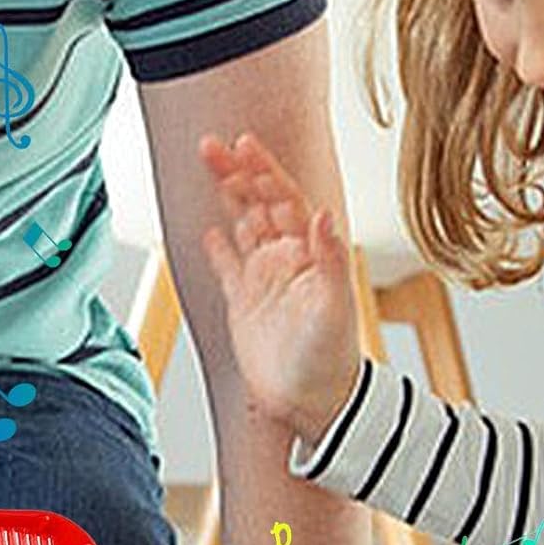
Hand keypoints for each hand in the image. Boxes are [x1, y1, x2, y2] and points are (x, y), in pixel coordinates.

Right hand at [198, 131, 360, 439]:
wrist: (311, 401)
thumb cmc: (331, 357)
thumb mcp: (334, 306)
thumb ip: (330, 258)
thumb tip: (322, 214)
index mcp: (309, 254)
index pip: (285, 200)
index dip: (265, 171)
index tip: (244, 143)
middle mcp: (287, 260)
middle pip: (259, 204)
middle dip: (237, 172)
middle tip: (211, 144)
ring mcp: (265, 280)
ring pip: (242, 225)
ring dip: (227, 196)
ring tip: (209, 165)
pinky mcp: (245, 305)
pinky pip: (228, 267)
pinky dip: (219, 248)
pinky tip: (209, 231)